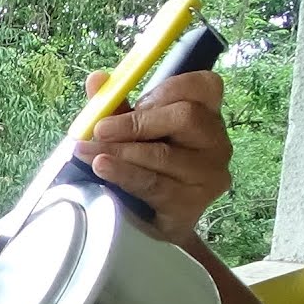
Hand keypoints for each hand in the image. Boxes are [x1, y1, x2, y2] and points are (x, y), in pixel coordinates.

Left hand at [73, 69, 232, 243]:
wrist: (151, 223)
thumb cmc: (145, 168)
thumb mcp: (131, 133)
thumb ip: (116, 106)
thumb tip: (96, 80)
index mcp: (206, 114)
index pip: (204, 86)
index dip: (167, 89)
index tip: (134, 101)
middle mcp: (216, 141)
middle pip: (185, 117)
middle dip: (136, 122)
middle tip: (100, 130)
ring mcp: (209, 173)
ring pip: (165, 155)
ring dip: (120, 151)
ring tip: (88, 151)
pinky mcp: (193, 203)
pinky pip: (155, 184)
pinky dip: (124, 174)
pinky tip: (103, 168)